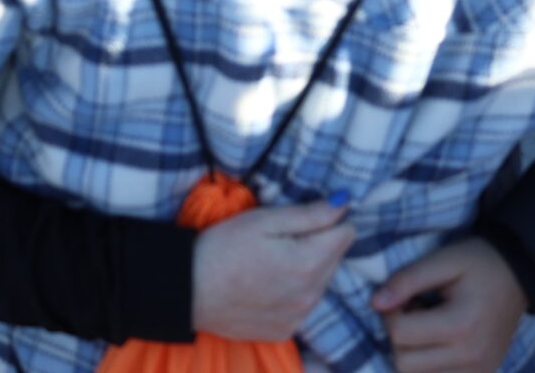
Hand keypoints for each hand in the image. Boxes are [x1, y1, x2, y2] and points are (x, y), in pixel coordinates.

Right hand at [191, 197, 353, 339]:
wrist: (188, 290)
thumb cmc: (223, 247)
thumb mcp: (263, 221)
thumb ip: (309, 214)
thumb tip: (344, 203)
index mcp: (309, 263)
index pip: (346, 233)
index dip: (328, 219)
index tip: (303, 217)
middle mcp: (311, 295)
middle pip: (335, 259)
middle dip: (318, 244)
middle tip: (281, 238)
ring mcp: (299, 317)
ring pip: (321, 283)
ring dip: (307, 269)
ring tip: (272, 261)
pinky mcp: (285, 330)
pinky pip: (303, 305)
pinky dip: (293, 292)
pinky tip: (267, 284)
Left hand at [372, 237, 527, 372]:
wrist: (519, 275)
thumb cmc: (478, 263)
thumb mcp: (443, 260)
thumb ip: (407, 280)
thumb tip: (375, 303)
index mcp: (461, 326)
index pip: (400, 335)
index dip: (389, 313)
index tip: (401, 297)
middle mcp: (471, 358)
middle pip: (404, 364)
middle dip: (397, 337)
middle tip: (411, 312)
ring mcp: (478, 372)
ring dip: (411, 354)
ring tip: (426, 326)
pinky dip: (427, 365)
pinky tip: (436, 341)